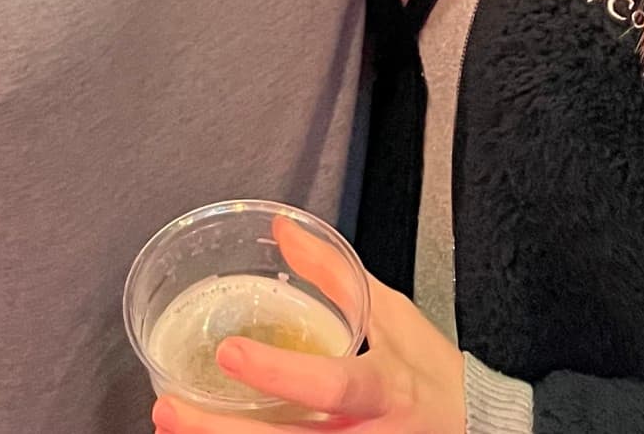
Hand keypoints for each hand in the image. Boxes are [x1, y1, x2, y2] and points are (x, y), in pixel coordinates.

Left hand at [150, 222, 463, 433]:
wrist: (473, 428)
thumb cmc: (430, 374)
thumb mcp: (393, 315)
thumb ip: (334, 275)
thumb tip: (284, 229)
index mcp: (381, 390)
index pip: (330, 387)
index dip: (280, 373)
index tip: (231, 353)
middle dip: (223, 430)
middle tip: (170, 407)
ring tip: (174, 424)